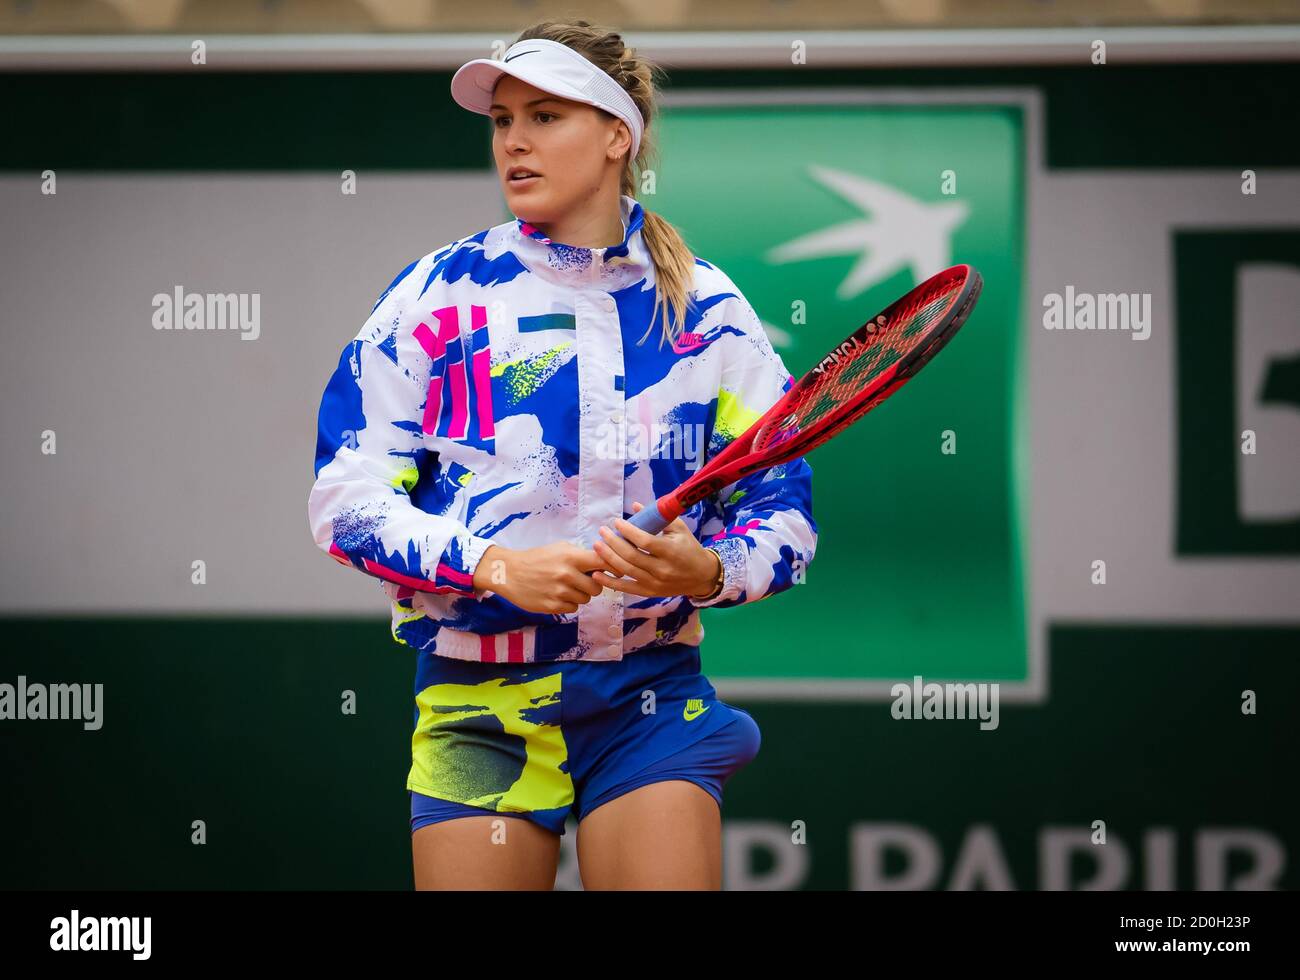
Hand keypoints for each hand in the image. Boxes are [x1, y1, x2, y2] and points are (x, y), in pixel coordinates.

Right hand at [472, 542, 604, 613]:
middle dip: (593, 585)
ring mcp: (559, 592)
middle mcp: (566, 575)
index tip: (619, 571)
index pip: (603, 562)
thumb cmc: (537, 558)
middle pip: (597, 587)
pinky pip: (574, 608)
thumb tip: (607, 561)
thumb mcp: (560, 549)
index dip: (614, 567)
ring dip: (580, 594)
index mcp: (570, 557)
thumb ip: (582, 555)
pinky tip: (558, 595)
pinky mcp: (552, 606)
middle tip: (582, 581)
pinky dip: (569, 603)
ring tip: (566, 586)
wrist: (509, 573)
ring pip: (586, 599)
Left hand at [592, 501, 720, 599]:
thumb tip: (634, 505)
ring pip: (627, 571)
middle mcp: (662, 568)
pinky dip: (611, 583)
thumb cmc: (690, 548)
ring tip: (597, 546)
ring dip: (609, 558)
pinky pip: (627, 588)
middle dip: (613, 543)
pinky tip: (597, 574)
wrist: (702, 576)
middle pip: (632, 556)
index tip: (617, 522)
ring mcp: (655, 583)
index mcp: (671, 551)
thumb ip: (658, 517)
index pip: (645, 541)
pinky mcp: (650, 592)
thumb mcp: (680, 529)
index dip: (628, 531)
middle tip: (602, 531)